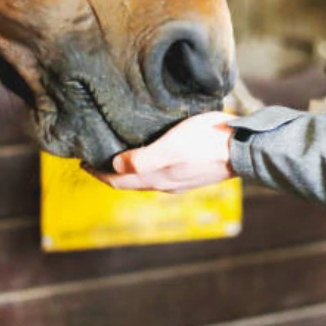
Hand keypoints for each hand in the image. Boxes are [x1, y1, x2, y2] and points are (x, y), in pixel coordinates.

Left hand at [86, 111, 235, 192]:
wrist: (243, 149)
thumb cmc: (206, 141)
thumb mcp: (171, 146)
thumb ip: (143, 159)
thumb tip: (115, 165)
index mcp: (156, 178)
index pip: (118, 181)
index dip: (98, 174)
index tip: (83, 163)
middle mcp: (164, 184)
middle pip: (128, 183)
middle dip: (109, 174)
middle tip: (94, 161)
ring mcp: (179, 181)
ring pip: (143, 181)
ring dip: (126, 173)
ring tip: (116, 160)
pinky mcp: (191, 174)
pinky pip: (159, 176)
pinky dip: (144, 170)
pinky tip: (148, 159)